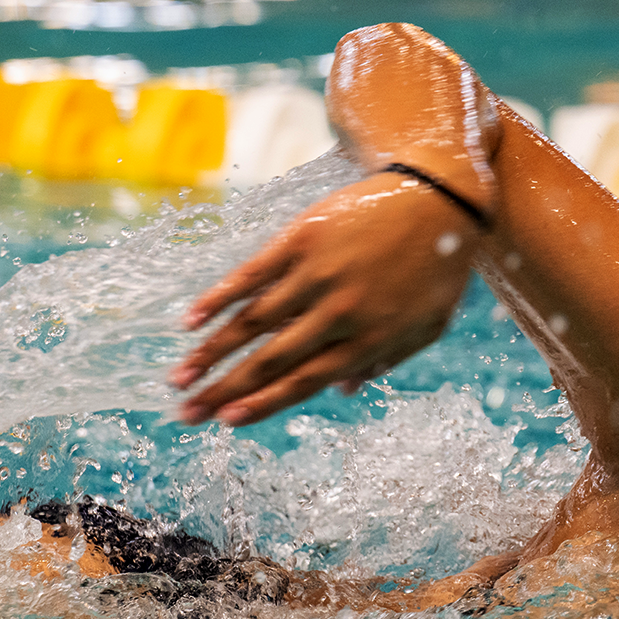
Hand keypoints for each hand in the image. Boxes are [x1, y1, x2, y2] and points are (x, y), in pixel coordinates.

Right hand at [169, 172, 478, 425]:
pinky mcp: (302, 238)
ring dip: (210, 353)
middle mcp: (338, 311)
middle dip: (223, 390)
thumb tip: (343, 392)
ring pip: (252, 322)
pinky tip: (190, 321)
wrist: (439, 196)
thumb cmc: (437, 266)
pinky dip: (219, 298)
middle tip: (186, 414)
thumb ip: (387, 360)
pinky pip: (252, 274)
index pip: (304, 381)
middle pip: (269, 359)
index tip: (227, 422)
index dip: (262, 403)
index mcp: (368, 338)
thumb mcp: (427, 325)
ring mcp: (317, 273)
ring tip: (178, 378)